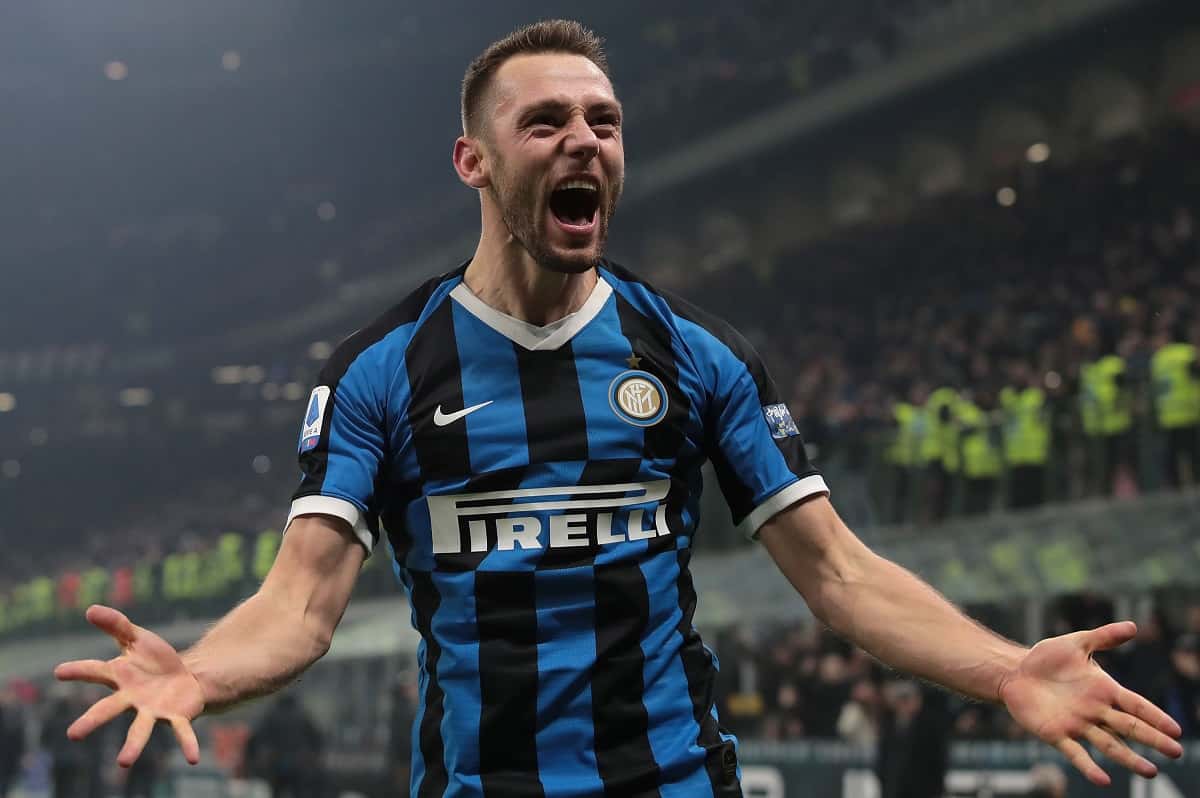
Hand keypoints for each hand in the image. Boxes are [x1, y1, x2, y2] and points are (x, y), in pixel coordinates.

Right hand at [54, 605, 204, 766]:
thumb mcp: (137, 637)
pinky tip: (193, 758)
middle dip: (91, 721)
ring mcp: (153, 710)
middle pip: (109, 709)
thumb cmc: (154, 660)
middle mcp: (132, 698)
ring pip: (140, 728)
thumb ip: (116, 625)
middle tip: (73, 734)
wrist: (185, 677)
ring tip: (123, 762)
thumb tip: (90, 609)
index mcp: (120, 677)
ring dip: (133, 745)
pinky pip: (182, 731)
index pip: (96, 671)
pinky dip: (187, 744)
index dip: (78, 671)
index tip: (59, 672)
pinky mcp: (177, 716)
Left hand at [999, 621, 1182, 785]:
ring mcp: (1078, 725)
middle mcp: (1096, 711)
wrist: (1015, 672)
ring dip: (1129, 758)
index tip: (1175, 729)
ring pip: (1109, 744)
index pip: (1135, 705)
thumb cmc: (1046, 658)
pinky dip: (1088, 767)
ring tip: (1150, 771)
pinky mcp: (1057, 734)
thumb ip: (1103, 637)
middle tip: (1175, 752)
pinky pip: (1076, 753)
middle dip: (1152, 739)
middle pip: (1129, 727)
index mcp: (1104, 690)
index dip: (1154, 716)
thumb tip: (1133, 626)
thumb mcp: (1076, 644)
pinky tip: (1103, 780)